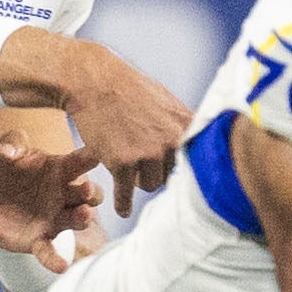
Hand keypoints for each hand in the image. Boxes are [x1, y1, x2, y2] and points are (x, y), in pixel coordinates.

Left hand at [0, 131, 109, 273]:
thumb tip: (10, 151)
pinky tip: (61, 266)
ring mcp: (55, 219)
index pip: (81, 161)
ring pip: (76, 220)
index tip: (100, 152)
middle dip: (90, 192)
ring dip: (82, 218)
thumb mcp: (6, 151)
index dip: (92, 156)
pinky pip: (49, 251)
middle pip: (87, 194)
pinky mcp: (39, 239)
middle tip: (87, 189)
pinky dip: (55, 259)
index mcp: (61, 169)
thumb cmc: (8, 171)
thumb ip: (10, 143)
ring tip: (84, 215)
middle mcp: (65, 195)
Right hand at [15, 31, 193, 192]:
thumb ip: (182, 125)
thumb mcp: (165, 100)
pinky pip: (126, 195)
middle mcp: (172, 140)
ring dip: (137, 178)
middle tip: (135, 153)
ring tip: (124, 163)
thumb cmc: (127, 88)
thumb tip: (197, 145)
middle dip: (153, 169)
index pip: (195, 160)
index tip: (179, 175)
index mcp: (185, 124)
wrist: (93, 82)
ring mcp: (148, 153)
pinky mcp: (123, 164)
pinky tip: (122, 209)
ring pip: (150, 184)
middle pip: (170, 174)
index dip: (182, 166)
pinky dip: (123, 204)